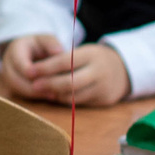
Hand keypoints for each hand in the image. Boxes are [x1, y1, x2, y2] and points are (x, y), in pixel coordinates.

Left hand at [0, 40, 130, 105]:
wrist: (124, 70)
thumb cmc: (95, 58)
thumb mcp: (83, 51)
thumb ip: (64, 58)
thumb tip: (37, 68)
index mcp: (91, 55)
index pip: (64, 61)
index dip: (45, 67)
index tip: (30, 70)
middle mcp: (99, 72)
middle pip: (69, 82)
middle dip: (49, 84)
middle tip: (33, 85)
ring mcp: (103, 88)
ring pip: (73, 96)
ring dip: (55, 95)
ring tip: (42, 91)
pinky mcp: (104, 101)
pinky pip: (79, 103)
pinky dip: (65, 100)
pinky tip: (55, 96)